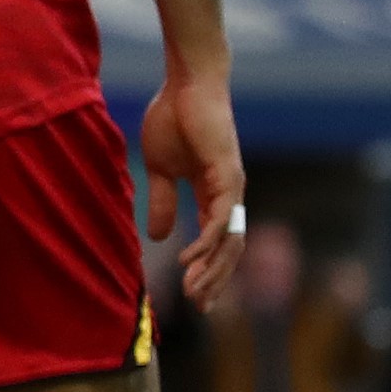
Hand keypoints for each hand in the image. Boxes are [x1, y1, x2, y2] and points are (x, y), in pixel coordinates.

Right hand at [145, 68, 244, 309]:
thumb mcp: (160, 169)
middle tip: (198, 306)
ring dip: (212, 269)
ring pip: (228, 239)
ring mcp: (232, 187)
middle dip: (214, 279)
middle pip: (228, 248)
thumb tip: (159, 237)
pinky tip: (189, 259)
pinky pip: (220, 219)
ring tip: (194, 291)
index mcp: (214, 193)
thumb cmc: (173, 119)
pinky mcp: (226, 176)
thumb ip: (162, 201)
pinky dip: (207, 242)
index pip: (217, 240)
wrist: (186, 86)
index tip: (192, 295)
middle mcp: (230, 195)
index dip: (208, 268)